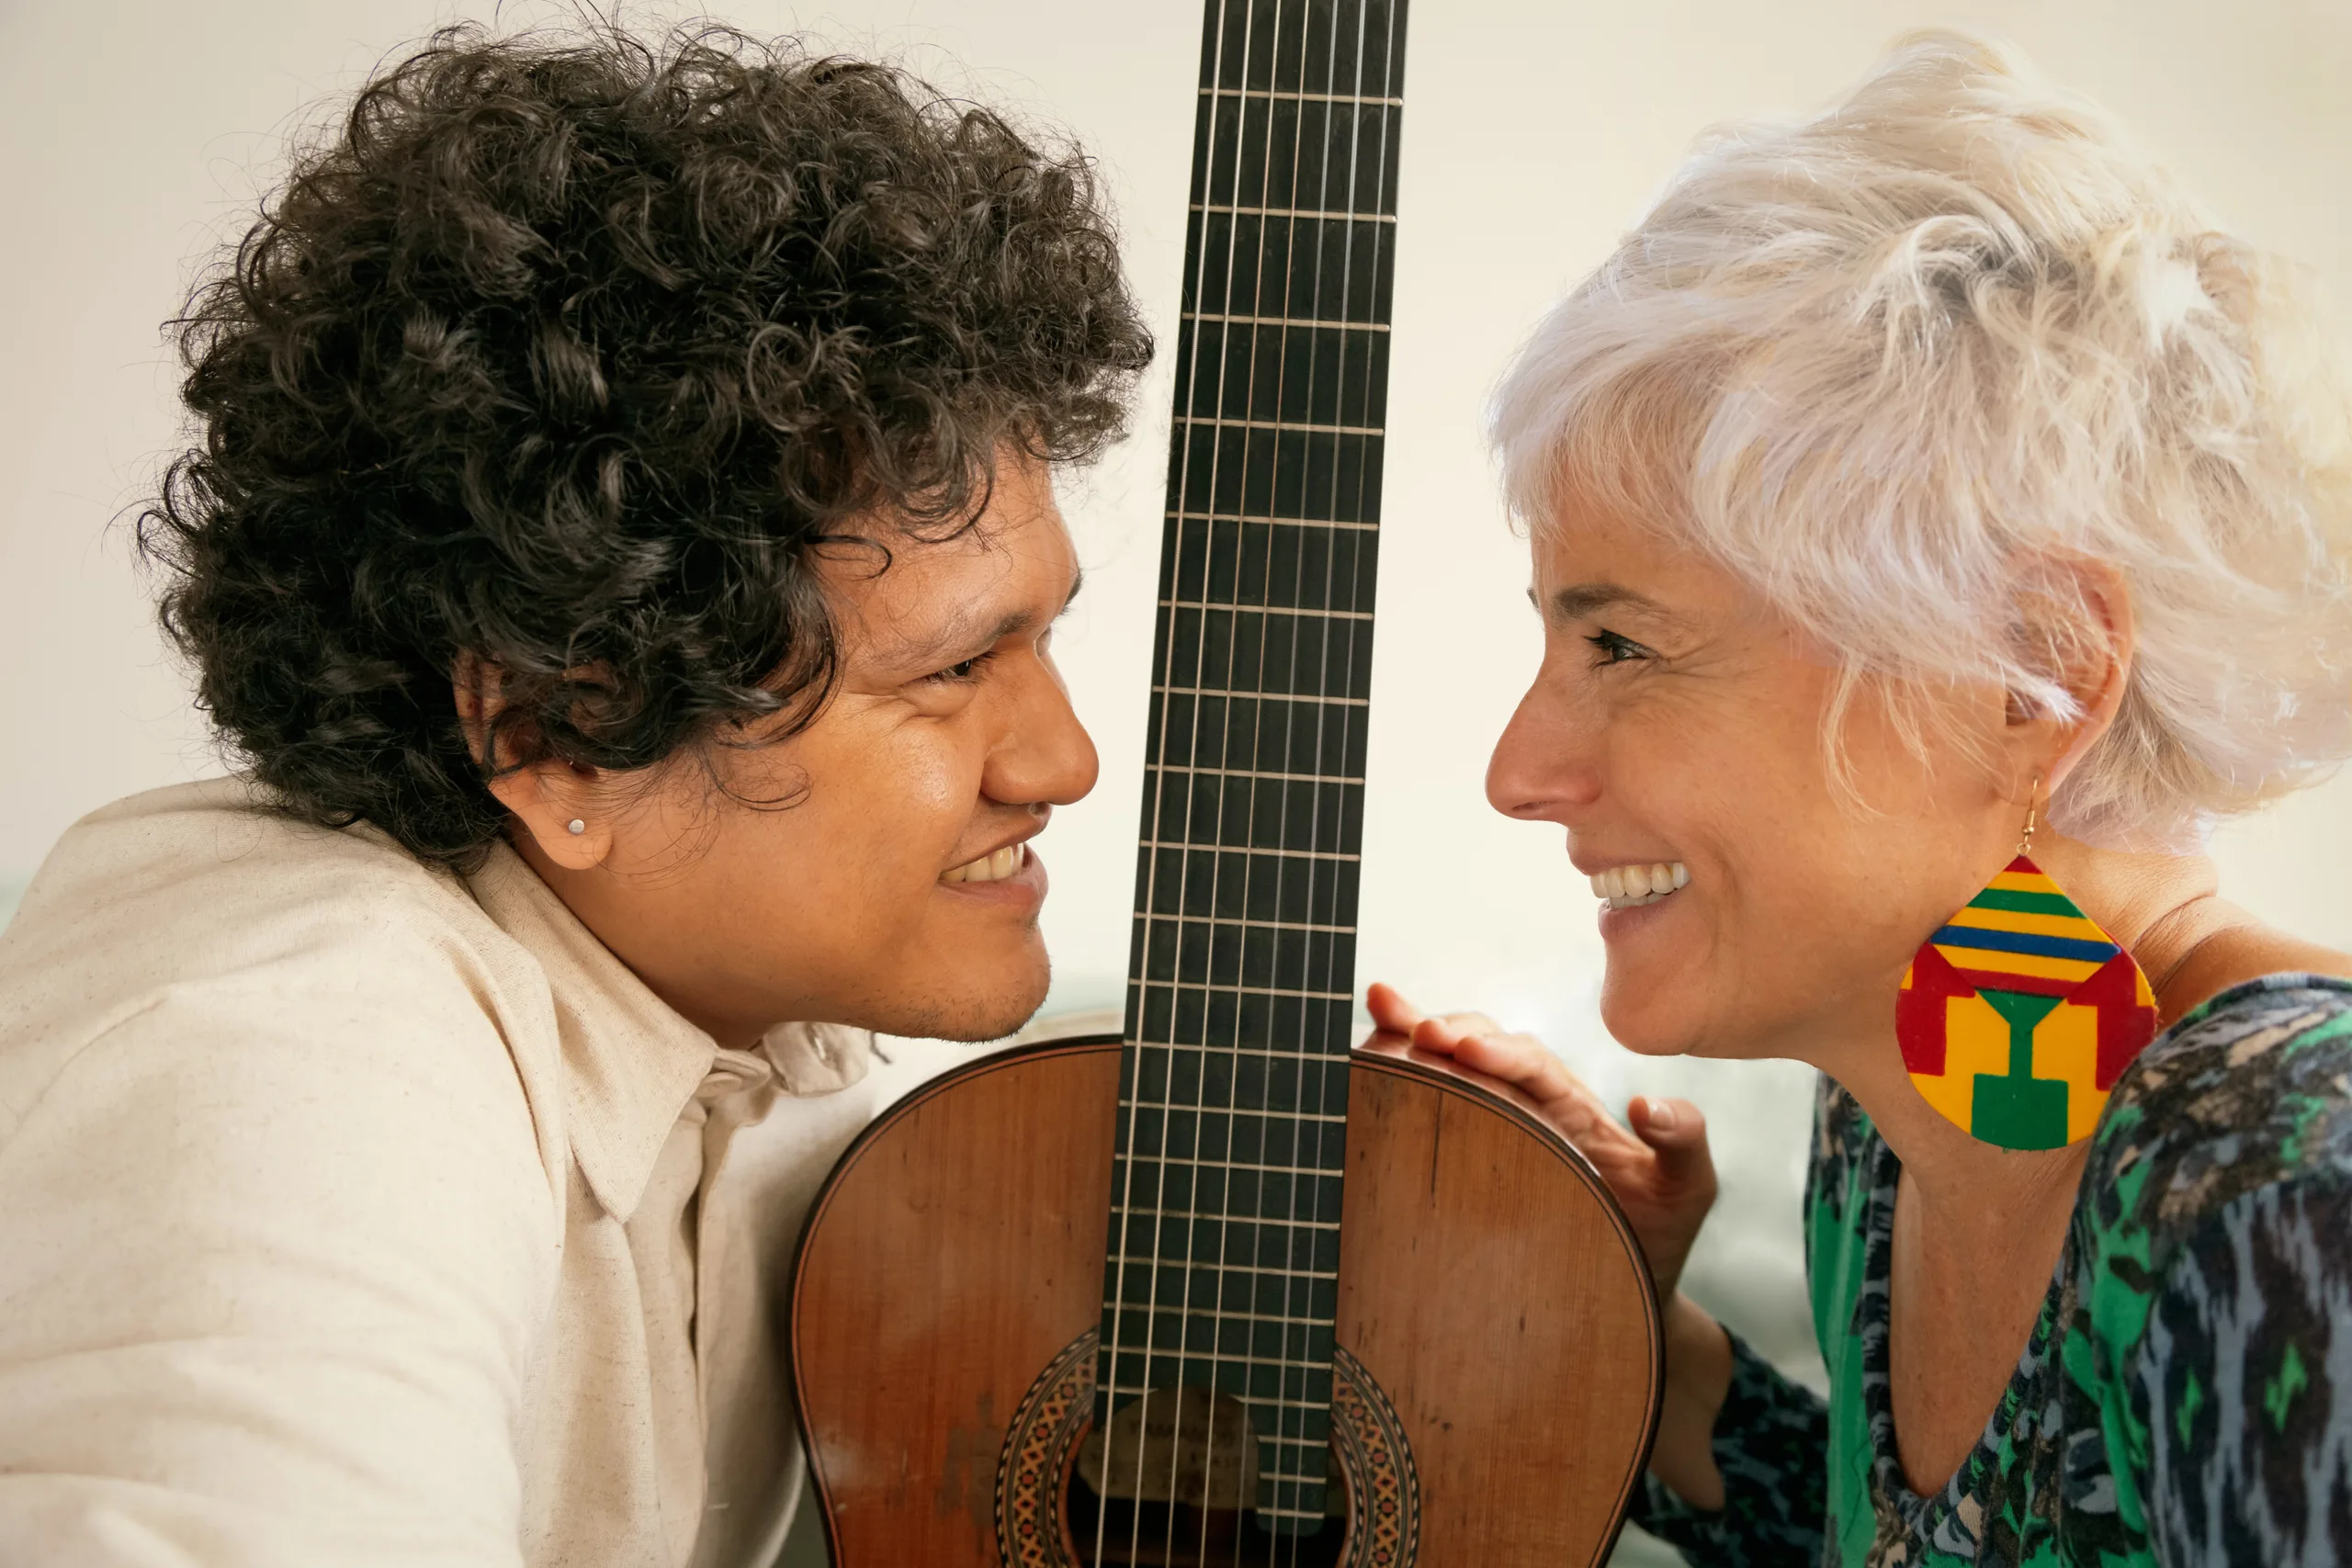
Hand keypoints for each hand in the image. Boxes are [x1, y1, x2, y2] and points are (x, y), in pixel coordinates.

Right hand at [1362, 982, 1717, 1299]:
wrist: (1627, 1296)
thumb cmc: (1653, 1239)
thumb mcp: (1686, 1188)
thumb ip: (1685, 1139)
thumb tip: (1643, 1103)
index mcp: (1569, 1104)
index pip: (1529, 1061)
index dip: (1498, 1049)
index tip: (1468, 1049)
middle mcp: (1524, 1106)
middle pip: (1477, 1046)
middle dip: (1445, 1029)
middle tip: (1412, 1027)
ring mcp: (1490, 1131)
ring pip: (1444, 1070)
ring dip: (1410, 1044)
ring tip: (1380, 1022)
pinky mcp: (1461, 1163)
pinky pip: (1427, 1115)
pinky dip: (1395, 1081)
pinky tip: (1365, 1065)